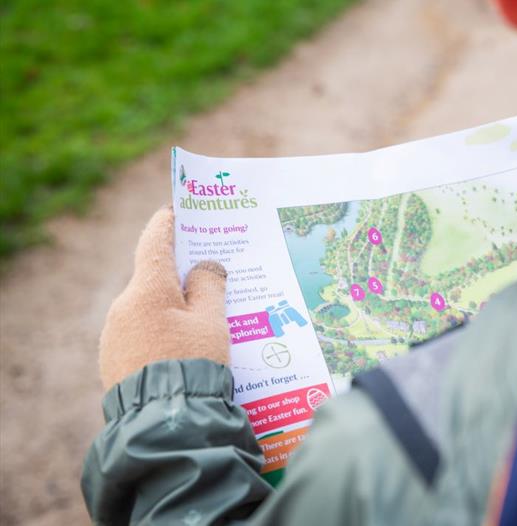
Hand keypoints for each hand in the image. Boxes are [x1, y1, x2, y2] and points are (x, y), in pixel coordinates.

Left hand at [99, 206, 229, 388]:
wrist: (164, 420)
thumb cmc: (194, 363)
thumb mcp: (212, 322)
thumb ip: (209, 287)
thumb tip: (204, 266)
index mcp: (147, 290)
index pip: (155, 242)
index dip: (169, 223)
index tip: (180, 210)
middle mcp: (123, 307)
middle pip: (154, 279)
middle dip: (180, 276)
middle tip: (210, 273)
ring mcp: (114, 335)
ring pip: (148, 309)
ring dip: (173, 309)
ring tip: (206, 322)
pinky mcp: (114, 359)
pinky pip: (141, 334)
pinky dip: (162, 333)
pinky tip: (185, 349)